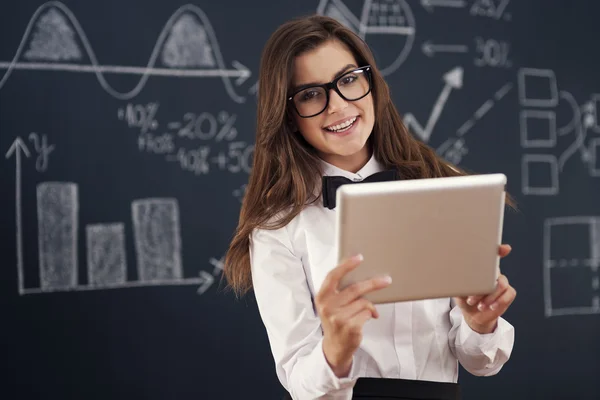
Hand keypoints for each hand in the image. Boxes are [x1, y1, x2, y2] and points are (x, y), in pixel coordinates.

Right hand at [315, 254, 391, 377]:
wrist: (335, 346)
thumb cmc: (336, 320)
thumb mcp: (331, 304)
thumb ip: (339, 291)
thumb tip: (362, 276)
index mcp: (322, 297)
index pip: (333, 276)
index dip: (346, 265)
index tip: (359, 257)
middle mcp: (328, 307)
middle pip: (355, 289)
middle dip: (373, 283)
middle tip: (386, 280)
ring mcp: (338, 318)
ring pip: (364, 302)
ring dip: (369, 305)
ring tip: (368, 310)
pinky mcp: (350, 327)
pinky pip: (367, 312)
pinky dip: (371, 313)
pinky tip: (367, 318)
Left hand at [453, 244, 516, 333]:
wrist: (472, 314)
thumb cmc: (464, 298)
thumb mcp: (457, 289)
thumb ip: (459, 282)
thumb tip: (457, 278)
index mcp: (480, 268)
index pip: (491, 255)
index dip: (499, 249)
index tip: (505, 248)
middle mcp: (493, 273)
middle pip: (495, 272)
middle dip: (486, 284)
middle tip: (473, 295)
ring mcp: (502, 283)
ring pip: (501, 285)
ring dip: (489, 296)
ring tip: (477, 304)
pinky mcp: (508, 294)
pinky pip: (508, 295)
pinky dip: (498, 302)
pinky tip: (489, 306)